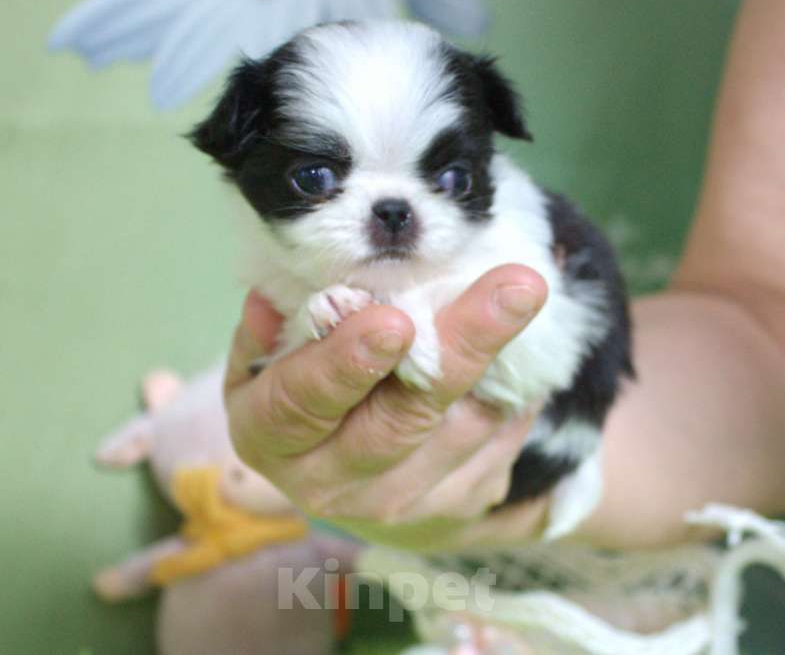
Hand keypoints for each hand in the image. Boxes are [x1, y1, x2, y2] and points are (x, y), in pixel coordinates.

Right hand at [224, 265, 548, 550]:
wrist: (345, 478)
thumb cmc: (301, 392)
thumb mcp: (266, 360)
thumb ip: (268, 329)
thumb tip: (269, 301)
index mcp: (271, 436)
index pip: (303, 401)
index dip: (344, 364)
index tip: (392, 323)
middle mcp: (332, 483)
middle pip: (401, 416)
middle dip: (458, 346)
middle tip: (512, 287)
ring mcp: (399, 504)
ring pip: (462, 426)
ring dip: (499, 358)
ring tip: (524, 290)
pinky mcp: (454, 508)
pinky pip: (498, 440)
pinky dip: (514, 389)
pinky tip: (523, 347)